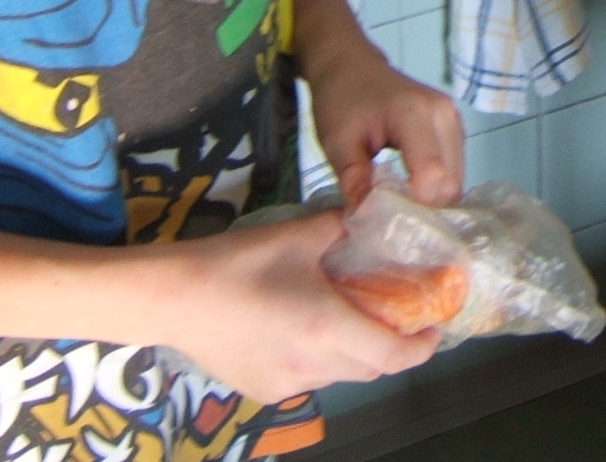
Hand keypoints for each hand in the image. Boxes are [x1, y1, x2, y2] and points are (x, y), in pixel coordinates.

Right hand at [164, 210, 436, 402]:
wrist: (170, 298)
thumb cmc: (236, 263)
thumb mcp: (297, 234)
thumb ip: (340, 225)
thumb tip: (366, 214)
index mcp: (328, 329)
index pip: (394, 355)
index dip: (422, 346)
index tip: (435, 327)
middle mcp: (313, 366)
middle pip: (371, 368)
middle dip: (391, 346)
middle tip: (398, 314)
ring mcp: (286, 385)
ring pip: (340, 375)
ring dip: (355, 352)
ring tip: (350, 316)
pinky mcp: (262, 390)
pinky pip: (308, 378)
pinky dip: (320, 359)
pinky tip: (303, 328)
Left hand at [307, 41, 465, 210]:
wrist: (352, 66)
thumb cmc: (341, 100)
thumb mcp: (337, 142)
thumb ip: (354, 179)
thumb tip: (368, 219)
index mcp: (413, 113)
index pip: (433, 176)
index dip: (414, 206)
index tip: (386, 218)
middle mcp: (444, 114)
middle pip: (450, 183)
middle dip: (423, 207)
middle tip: (390, 214)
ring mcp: (454, 119)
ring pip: (456, 180)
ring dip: (431, 198)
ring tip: (398, 201)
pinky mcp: (455, 127)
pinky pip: (455, 170)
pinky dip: (436, 186)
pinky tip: (411, 187)